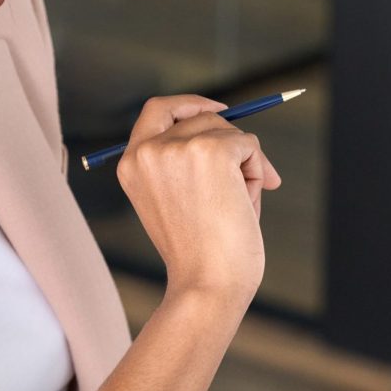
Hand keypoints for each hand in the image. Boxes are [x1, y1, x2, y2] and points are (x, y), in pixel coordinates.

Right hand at [117, 95, 281, 305]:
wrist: (207, 285)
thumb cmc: (202, 258)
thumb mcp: (184, 204)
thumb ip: (196, 167)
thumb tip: (244, 144)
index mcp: (132, 165)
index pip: (157, 111)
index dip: (190, 104)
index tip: (221, 112)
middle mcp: (148, 150)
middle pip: (201, 118)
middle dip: (233, 146)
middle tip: (258, 182)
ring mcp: (177, 147)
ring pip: (228, 132)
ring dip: (246, 165)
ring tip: (243, 206)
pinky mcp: (210, 150)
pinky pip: (248, 145)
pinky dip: (259, 169)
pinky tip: (250, 203)